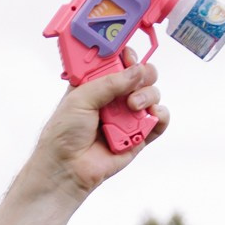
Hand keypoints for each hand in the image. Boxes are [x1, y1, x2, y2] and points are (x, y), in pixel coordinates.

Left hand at [30, 61, 169, 195]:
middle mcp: (114, 98)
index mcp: (97, 84)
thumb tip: (137, 70)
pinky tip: (152, 115)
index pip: (118, 62)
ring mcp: (127, 117)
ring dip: (147, 95)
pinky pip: (158, 121)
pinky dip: (160, 116)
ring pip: (152, 95)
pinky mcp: (138, 136)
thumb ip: (110, 82)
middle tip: (137, 80)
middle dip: (144, 74)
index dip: (126, 56)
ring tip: (133, 106)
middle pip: (141, 76)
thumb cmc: (64, 133)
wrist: (67, 167)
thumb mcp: (81, 98)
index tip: (128, 56)